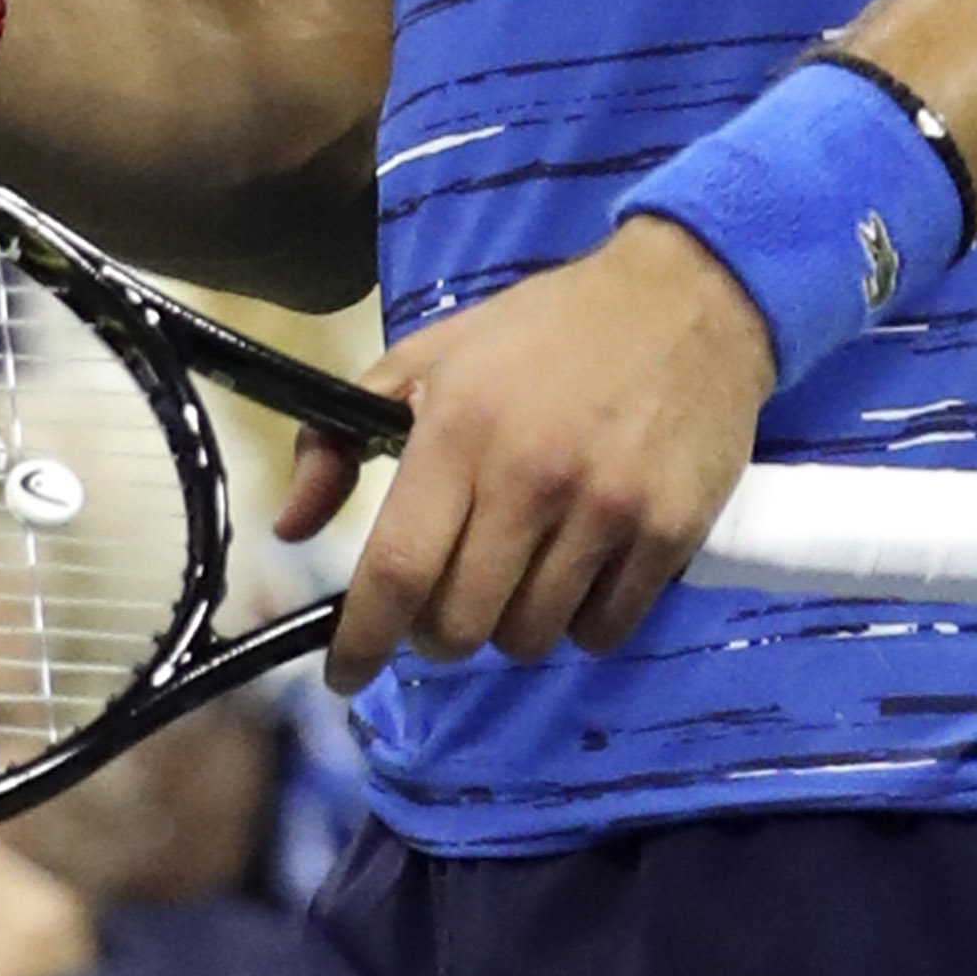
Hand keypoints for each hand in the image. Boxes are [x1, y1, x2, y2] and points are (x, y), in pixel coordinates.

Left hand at [282, 216, 772, 683]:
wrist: (684, 299)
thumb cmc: (544, 331)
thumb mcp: (427, 357)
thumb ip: (342, 437)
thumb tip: (291, 528)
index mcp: (459, 428)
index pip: (397, 566)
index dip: (362, 639)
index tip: (343, 676)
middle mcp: (531, 477)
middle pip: (461, 623)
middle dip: (435, 632)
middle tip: (441, 600)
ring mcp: (606, 510)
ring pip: (530, 638)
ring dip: (508, 627)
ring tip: (515, 576)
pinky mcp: (669, 533)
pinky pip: (603, 631)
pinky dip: (578, 623)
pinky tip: (576, 575)